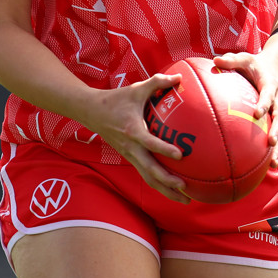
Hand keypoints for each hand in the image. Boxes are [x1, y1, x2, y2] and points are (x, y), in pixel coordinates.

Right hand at [84, 73, 190, 203]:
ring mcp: (129, 155)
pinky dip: (158, 184)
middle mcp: (130, 147)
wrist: (92, 112)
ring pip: (148, 178)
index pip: (149, 143)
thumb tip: (180, 77)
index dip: (164, 149)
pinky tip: (173, 190)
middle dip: (167, 182)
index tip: (180, 155)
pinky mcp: (129, 158)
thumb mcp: (137, 89)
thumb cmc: (117, 99)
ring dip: (165, 190)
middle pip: (149, 170)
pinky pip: (145, 175)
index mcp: (132, 130)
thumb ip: (158, 82)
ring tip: (185, 200)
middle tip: (185, 188)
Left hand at [213, 50, 277, 166]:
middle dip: (277, 131)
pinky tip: (266, 167)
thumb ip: (231, 60)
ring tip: (272, 164)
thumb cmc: (255, 65)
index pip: (268, 95)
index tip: (258, 113)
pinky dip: (274, 151)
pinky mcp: (276, 122)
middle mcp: (277, 101)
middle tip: (270, 142)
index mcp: (270, 86)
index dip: (264, 104)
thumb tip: (215, 60)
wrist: (274, 68)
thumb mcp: (244, 58)